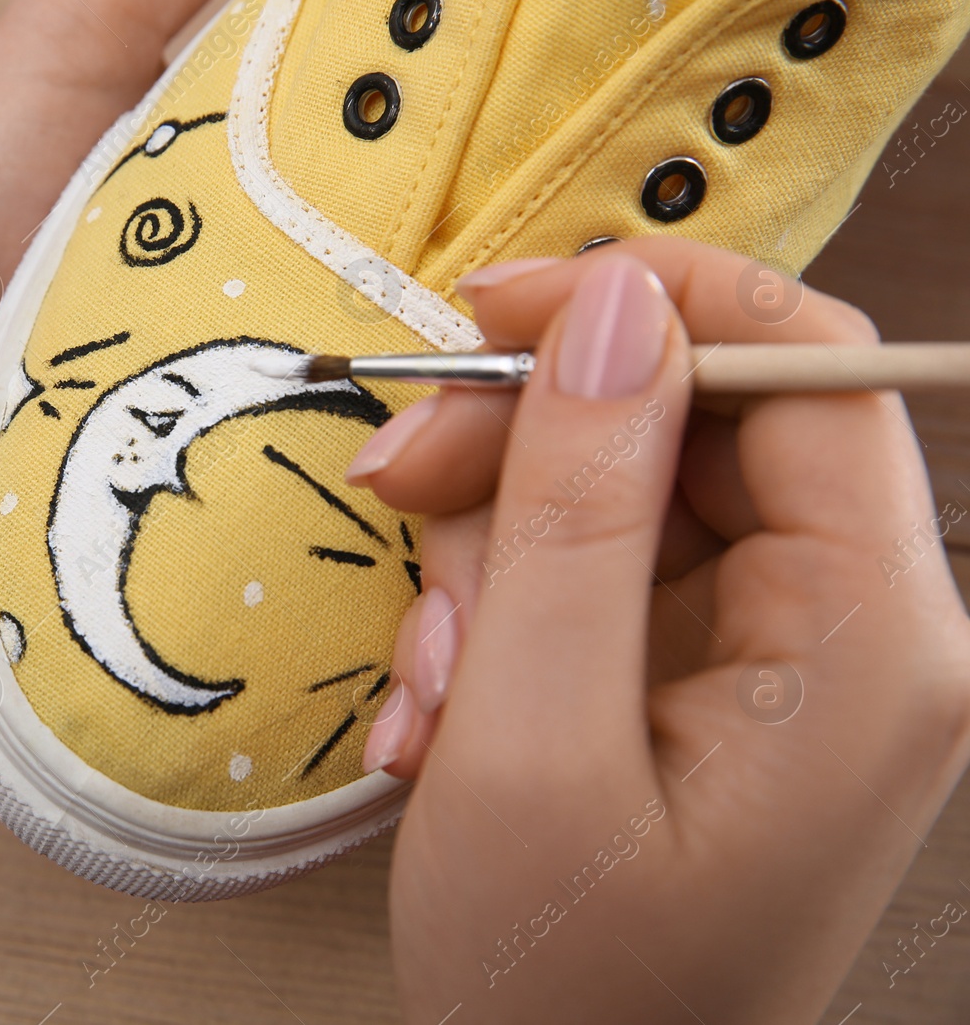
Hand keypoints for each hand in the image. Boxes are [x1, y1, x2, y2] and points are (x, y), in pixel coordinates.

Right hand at [348, 239, 969, 1021]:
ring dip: (495, 564)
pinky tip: (447, 710)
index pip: (807, 373)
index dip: (652, 307)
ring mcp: (781, 665)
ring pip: (628, 500)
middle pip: (697, 429)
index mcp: (871, 646)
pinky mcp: (712, 689)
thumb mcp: (530, 739)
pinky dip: (504, 619)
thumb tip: (613, 311)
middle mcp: (854, 638)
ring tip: (434, 686)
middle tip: (394, 478)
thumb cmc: (557, 982)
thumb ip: (573, 512)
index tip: (496, 312)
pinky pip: (604, 579)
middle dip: (529, 451)